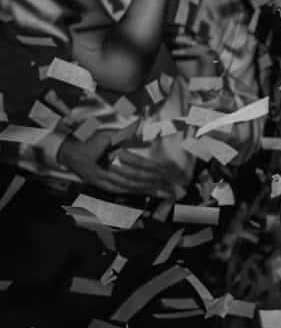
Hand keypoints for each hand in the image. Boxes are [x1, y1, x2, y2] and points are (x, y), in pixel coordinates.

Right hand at [59, 128, 185, 198]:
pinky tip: (143, 193)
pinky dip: (132, 192)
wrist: (67, 152)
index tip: (164, 171)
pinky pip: (117, 190)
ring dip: (144, 189)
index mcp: (109, 154)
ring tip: (160, 191)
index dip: (150, 168)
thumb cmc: (89, 141)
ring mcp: (101, 179)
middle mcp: (105, 169)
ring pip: (126, 186)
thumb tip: (146, 135)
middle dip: (152, 182)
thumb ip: (128, 136)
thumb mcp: (109, 134)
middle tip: (167, 185)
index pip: (135, 162)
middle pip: (133, 177)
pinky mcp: (98, 184)